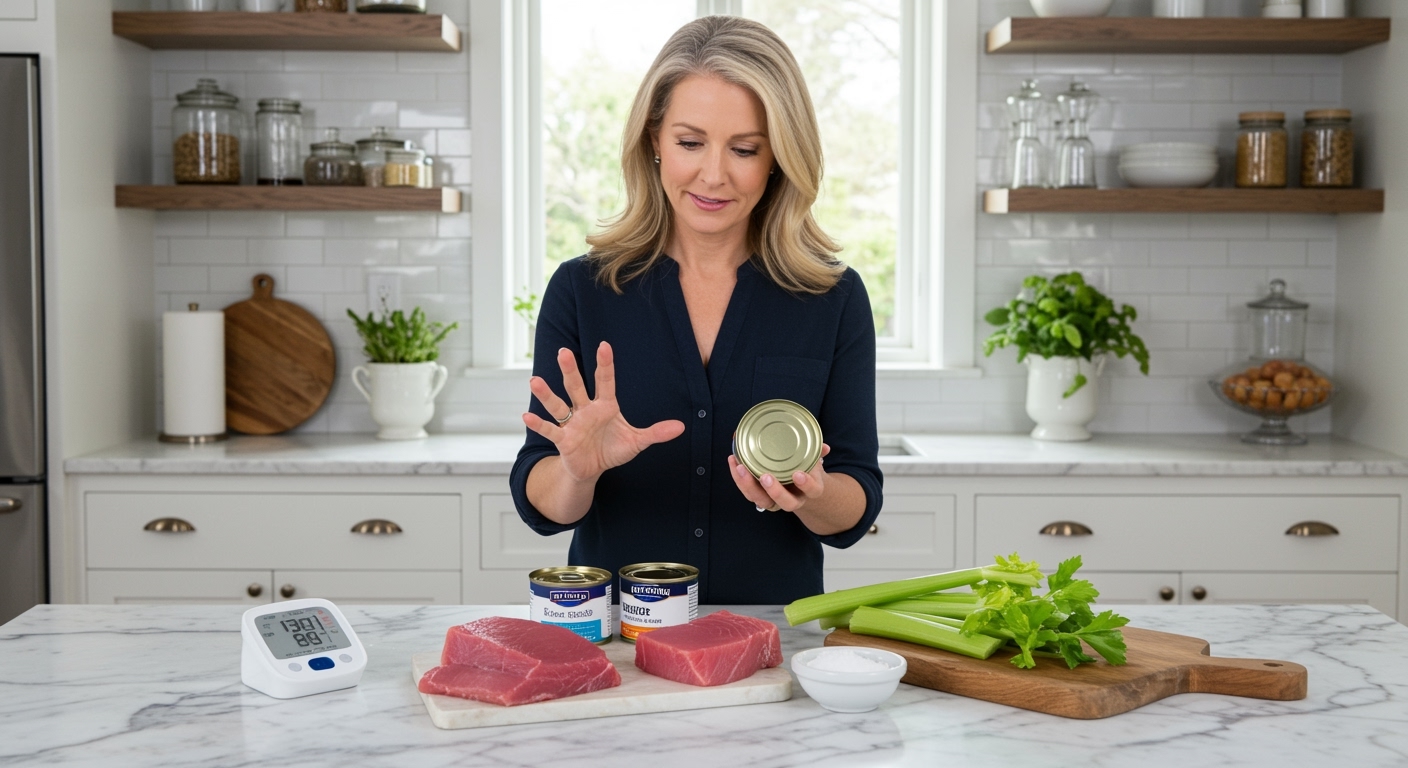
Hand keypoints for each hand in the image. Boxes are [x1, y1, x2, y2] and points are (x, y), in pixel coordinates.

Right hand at [523, 341, 684, 482]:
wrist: (592, 469)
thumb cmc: (612, 449)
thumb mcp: (637, 441)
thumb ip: (656, 433)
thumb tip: (681, 427)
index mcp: (605, 406)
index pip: (605, 381)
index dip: (605, 364)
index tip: (604, 345)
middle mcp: (585, 410)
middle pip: (576, 387)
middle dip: (570, 370)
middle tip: (564, 351)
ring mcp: (572, 424)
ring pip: (558, 405)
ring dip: (546, 395)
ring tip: (534, 381)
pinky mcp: (563, 440)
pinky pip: (550, 431)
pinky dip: (539, 424)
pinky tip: (526, 416)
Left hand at [729, 444, 831, 512]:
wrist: (799, 489)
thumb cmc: (806, 472)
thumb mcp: (814, 463)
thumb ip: (818, 454)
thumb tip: (824, 447)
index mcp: (809, 491)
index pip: (811, 490)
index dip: (805, 484)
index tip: (798, 474)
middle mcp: (792, 499)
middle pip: (785, 502)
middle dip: (774, 491)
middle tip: (765, 476)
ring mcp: (774, 500)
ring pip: (761, 501)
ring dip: (749, 485)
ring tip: (741, 468)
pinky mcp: (759, 496)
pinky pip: (748, 492)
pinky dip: (738, 478)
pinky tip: (733, 461)